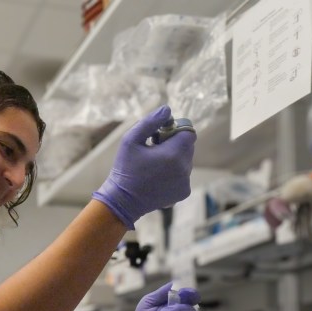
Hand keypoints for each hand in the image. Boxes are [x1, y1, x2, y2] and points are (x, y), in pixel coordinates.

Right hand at [92, 105, 195, 228]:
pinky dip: (174, 173)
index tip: (160, 135)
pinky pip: (183, 175)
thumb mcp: (130, 140)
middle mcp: (184, 169)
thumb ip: (150, 122)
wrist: (123, 201)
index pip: (188, 132)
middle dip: (174, 144)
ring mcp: (185, 182)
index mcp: (173, 155)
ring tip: (154, 165)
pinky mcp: (183, 192)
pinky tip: (157, 177)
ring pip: (186, 161)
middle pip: (187, 146)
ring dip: (174, 158)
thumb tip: (167, 110)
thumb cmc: (124, 169)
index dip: (175, 130)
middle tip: (154, 149)